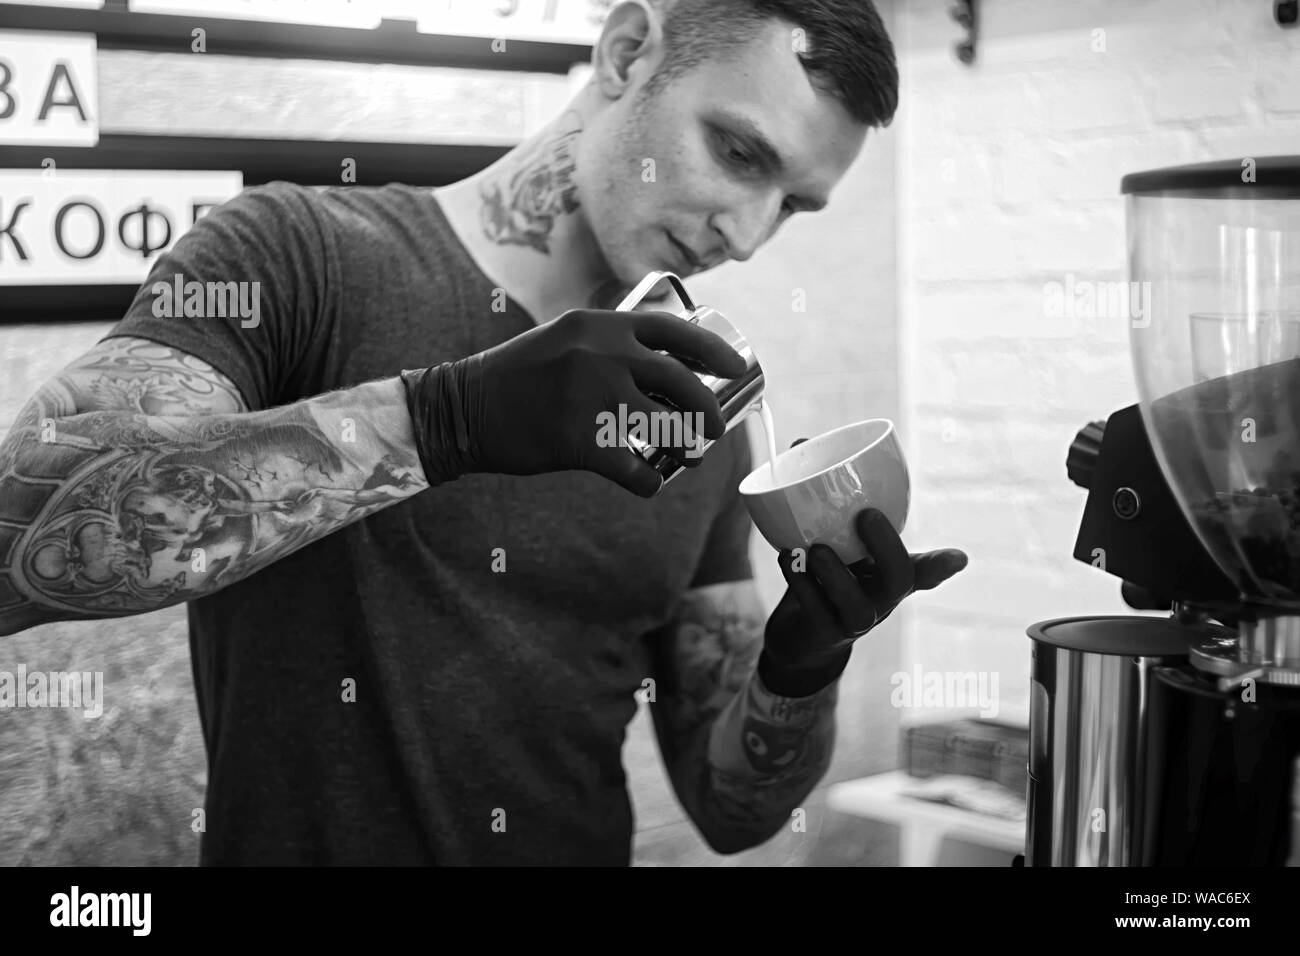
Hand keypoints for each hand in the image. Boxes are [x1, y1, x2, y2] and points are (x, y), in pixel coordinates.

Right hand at [401, 309, 745, 496]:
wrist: (463, 407)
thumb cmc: (519, 375)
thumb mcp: (565, 337)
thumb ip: (610, 341)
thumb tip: (668, 361)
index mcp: (600, 324)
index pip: (673, 330)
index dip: (713, 350)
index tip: (737, 368)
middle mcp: (600, 354)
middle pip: (682, 381)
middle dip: (709, 410)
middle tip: (716, 428)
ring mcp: (590, 396)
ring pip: (667, 427)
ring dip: (689, 447)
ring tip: (690, 456)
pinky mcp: (579, 441)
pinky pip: (634, 470)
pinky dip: (648, 483)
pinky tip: (648, 483)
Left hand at [760, 462, 967, 695]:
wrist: (799, 635)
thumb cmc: (824, 577)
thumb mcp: (835, 540)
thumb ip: (825, 500)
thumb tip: (802, 442)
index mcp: (889, 575)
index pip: (925, 569)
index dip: (941, 563)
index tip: (959, 556)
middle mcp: (879, 600)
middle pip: (898, 581)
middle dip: (886, 548)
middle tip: (867, 516)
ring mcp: (853, 622)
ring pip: (856, 606)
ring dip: (834, 574)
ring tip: (815, 549)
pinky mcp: (822, 634)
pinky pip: (815, 611)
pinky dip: (800, 584)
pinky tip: (786, 558)